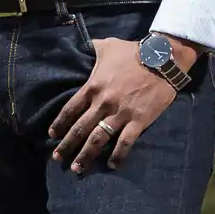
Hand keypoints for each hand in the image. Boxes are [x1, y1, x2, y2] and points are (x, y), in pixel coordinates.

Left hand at [48, 35, 203, 173]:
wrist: (163, 58)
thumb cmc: (133, 51)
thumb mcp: (107, 46)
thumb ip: (91, 48)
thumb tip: (80, 44)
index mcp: (93, 86)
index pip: (70, 109)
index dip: (59, 124)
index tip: (52, 136)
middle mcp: (103, 103)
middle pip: (80, 128)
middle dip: (67, 145)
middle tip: (57, 158)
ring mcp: (120, 113)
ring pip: (98, 139)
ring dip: (86, 155)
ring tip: (77, 168)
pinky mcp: (138, 121)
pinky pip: (125, 142)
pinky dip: (118, 155)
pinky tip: (112, 165)